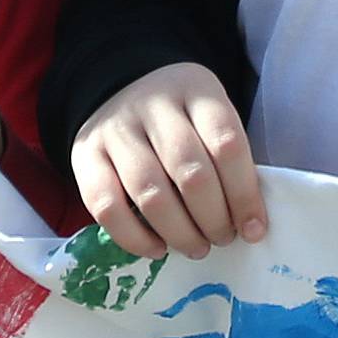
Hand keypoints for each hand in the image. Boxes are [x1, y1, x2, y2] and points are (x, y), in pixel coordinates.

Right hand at [71, 62, 264, 260]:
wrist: (119, 90)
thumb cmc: (180, 119)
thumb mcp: (209, 119)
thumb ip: (227, 161)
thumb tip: (248, 223)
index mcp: (195, 89)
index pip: (226, 144)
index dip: (244, 194)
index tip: (254, 229)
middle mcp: (152, 105)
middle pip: (190, 171)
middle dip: (213, 217)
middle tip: (223, 238)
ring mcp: (115, 129)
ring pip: (151, 192)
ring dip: (180, 232)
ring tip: (197, 247)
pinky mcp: (83, 154)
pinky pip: (107, 206)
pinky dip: (135, 237)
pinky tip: (158, 248)